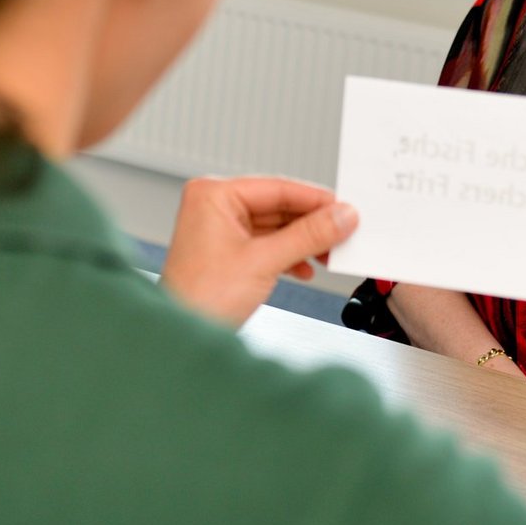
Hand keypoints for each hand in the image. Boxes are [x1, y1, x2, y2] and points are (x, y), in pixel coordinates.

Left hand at [160, 176, 358, 326]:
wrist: (180, 336)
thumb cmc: (200, 299)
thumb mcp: (264, 261)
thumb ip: (308, 236)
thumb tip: (341, 217)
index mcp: (213, 195)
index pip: (277, 188)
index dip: (316, 200)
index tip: (344, 209)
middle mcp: (214, 206)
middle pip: (278, 207)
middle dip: (311, 225)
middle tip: (343, 231)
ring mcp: (219, 229)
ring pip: (275, 227)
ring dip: (303, 242)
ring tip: (329, 253)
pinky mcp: (226, 252)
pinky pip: (266, 243)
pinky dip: (288, 255)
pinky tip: (306, 268)